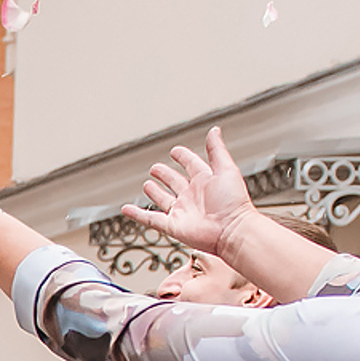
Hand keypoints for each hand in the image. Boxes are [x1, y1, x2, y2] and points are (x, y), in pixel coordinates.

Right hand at [133, 124, 256, 259]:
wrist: (231, 230)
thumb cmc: (233, 201)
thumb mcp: (226, 169)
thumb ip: (217, 150)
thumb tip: (214, 130)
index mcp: (205, 180)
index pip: (191, 164)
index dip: (183, 157)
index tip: (175, 151)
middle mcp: (192, 195)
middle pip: (174, 181)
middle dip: (165, 174)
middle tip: (155, 169)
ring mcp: (181, 211)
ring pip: (163, 199)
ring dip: (154, 192)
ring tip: (147, 185)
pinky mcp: (171, 225)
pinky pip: (150, 219)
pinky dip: (136, 214)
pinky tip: (126, 209)